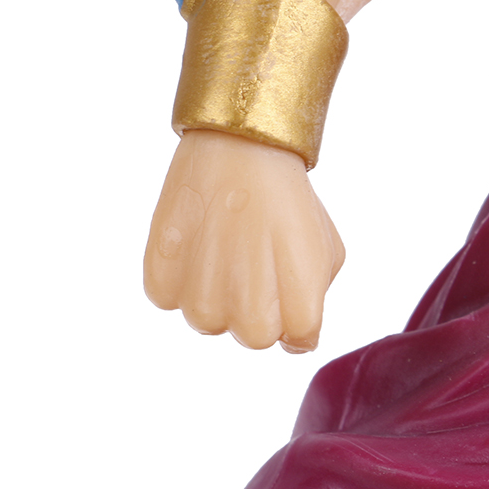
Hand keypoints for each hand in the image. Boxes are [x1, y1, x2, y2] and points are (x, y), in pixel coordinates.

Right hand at [144, 129, 344, 351]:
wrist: (240, 146)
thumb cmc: (287, 195)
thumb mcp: (326, 246)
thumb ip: (315, 296)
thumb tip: (296, 330)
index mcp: (298, 305)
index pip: (297, 342)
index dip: (295, 309)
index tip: (287, 275)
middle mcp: (248, 312)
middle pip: (252, 338)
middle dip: (257, 304)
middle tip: (255, 258)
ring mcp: (201, 299)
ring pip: (208, 320)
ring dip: (217, 290)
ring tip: (225, 242)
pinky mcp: (162, 280)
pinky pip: (170, 298)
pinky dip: (180, 273)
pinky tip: (196, 238)